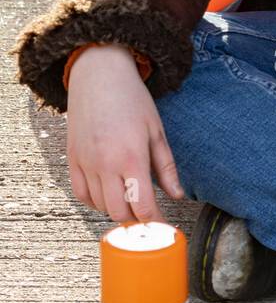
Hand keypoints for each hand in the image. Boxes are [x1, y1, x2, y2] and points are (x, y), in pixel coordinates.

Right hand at [66, 44, 185, 222]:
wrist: (99, 75)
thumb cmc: (132, 100)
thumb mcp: (157, 131)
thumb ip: (166, 167)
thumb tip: (177, 195)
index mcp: (131, 157)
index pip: (143, 205)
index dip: (154, 222)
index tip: (162, 227)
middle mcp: (105, 165)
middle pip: (119, 212)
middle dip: (136, 218)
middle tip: (147, 212)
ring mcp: (85, 163)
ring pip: (99, 206)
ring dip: (116, 208)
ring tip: (129, 198)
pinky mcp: (71, 159)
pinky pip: (81, 194)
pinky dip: (94, 200)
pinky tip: (108, 193)